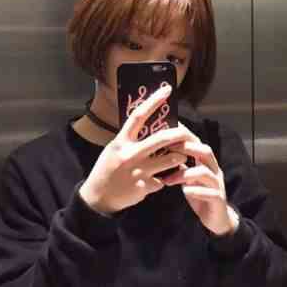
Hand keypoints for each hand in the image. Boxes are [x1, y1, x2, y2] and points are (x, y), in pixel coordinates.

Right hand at [79, 85, 191, 213]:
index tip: (167, 90)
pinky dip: (167, 178)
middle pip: (162, 138)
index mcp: (121, 141)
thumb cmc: (108, 168)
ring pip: (171, 159)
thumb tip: (150, 125)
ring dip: (180, 157)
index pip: (138, 116)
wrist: (98, 196)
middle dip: (180, 134)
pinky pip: (165, 179)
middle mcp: (129, 155)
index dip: (153, 101)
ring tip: (179, 157)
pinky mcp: (144, 187)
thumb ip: (131, 139)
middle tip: (188, 133)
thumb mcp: (115, 148)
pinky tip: (162, 179)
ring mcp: (138, 172)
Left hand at [162, 123, 238, 235]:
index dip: (185, 137)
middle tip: (168, 150)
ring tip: (169, 179)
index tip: (167, 135)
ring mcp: (217, 185)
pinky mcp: (218, 200)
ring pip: (205, 173)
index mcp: (206, 163)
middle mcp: (214, 171)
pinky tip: (184, 191)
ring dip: (185, 174)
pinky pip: (210, 193)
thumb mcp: (188, 178)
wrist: (217, 218)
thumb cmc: (200, 194)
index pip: (198, 143)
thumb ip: (180, 167)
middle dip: (188, 148)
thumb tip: (162, 154)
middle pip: (206, 152)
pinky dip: (196, 191)